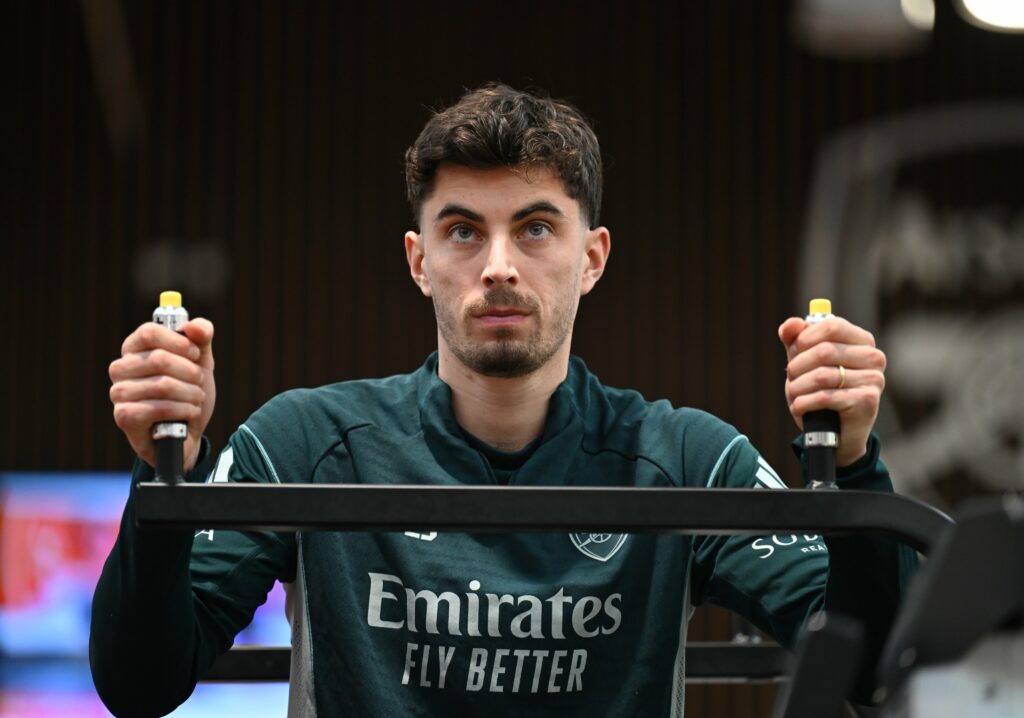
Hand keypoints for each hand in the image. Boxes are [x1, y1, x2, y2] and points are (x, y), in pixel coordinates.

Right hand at [109, 319, 215, 471]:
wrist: (189, 431)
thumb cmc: (189, 390)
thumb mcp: (201, 361)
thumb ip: (201, 337)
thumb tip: (194, 326)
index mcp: (134, 348)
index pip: (150, 332)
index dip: (180, 343)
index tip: (195, 355)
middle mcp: (120, 368)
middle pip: (160, 359)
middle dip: (191, 372)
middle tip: (198, 382)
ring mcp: (119, 393)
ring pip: (163, 385)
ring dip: (191, 394)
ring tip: (196, 399)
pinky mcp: (124, 417)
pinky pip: (158, 408)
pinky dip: (183, 411)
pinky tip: (189, 413)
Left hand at [779, 316, 885, 466]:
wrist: (836, 432)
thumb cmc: (821, 391)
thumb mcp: (805, 362)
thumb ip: (796, 340)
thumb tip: (790, 324)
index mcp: (862, 341)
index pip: (832, 326)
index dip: (805, 337)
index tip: (792, 351)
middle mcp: (873, 357)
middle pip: (824, 350)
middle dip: (798, 365)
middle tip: (790, 377)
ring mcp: (874, 379)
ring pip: (822, 376)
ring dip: (798, 387)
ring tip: (793, 394)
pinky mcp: (867, 401)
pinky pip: (825, 397)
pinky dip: (804, 403)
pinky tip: (798, 407)